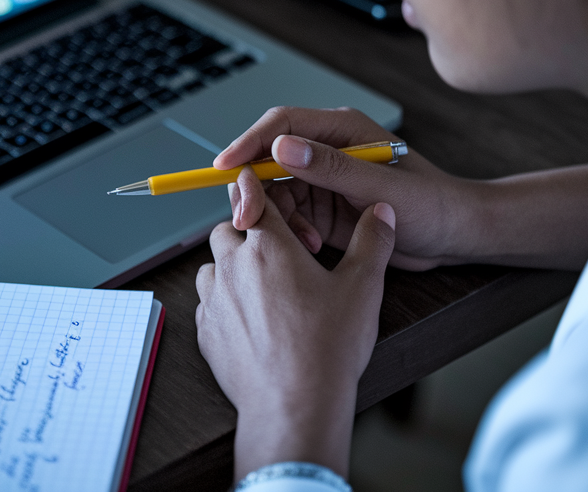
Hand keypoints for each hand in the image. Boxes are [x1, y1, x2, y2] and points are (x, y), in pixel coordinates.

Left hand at [196, 182, 395, 478]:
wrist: (294, 406)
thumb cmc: (328, 347)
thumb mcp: (362, 288)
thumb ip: (372, 241)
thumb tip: (381, 211)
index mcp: (269, 247)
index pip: (252, 198)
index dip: (256, 188)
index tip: (257, 181)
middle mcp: (233, 268)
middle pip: (227, 230)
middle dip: (247, 232)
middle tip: (278, 250)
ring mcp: (214, 302)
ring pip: (212, 267)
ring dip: (231, 268)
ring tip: (264, 285)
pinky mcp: (206, 334)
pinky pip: (208, 305)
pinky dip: (224, 303)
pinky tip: (252, 319)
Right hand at [216, 106, 481, 270]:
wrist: (454, 236)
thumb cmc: (430, 204)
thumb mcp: (381, 187)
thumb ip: (332, 167)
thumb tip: (283, 148)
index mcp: (340, 129)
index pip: (281, 125)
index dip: (249, 143)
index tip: (224, 166)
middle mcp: (326, 149)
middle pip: (268, 159)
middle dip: (255, 188)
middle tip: (249, 218)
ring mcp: (322, 179)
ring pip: (274, 191)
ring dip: (277, 217)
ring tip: (304, 240)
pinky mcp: (322, 207)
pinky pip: (288, 215)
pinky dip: (290, 232)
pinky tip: (310, 246)